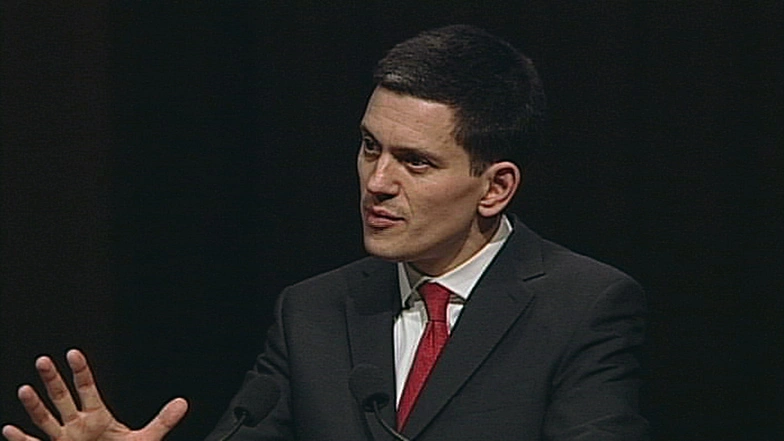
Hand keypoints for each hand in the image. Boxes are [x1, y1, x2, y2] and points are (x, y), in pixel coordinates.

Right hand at [2, 349, 187, 440]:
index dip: (81, 371)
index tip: (74, 352)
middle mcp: (77, 425)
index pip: (88, 388)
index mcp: (97, 417)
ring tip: (24, 389)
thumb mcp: (146, 439)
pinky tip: (9, 430)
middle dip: (53, 380)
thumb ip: (162, 421)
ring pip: (46, 419)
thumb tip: (182, 403)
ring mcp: (65, 440)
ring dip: (35, 405)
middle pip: (63, 397)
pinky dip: (22, 439)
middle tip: (44, 359)